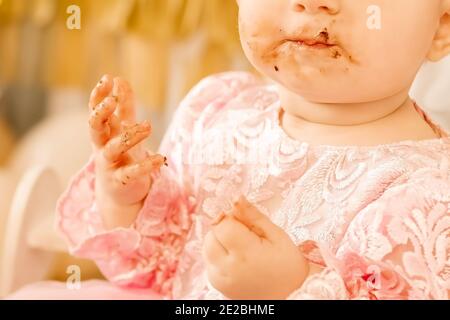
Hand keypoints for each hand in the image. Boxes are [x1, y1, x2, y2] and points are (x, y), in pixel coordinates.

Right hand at [88, 75, 165, 228]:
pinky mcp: (121, 181)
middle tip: (112, 101)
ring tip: (148, 126)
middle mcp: (102, 147)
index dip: (99, 96)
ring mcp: (109, 165)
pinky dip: (146, 165)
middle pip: (94, 128)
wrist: (118, 193)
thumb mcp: (122, 129)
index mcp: (104, 132)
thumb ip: (123, 106)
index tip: (107, 79)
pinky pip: (131, 173)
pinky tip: (160, 158)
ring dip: (129, 136)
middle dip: (100, 113)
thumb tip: (119, 79)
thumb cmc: (121, 156)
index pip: (96, 111)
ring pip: (113, 149)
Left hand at [203, 197, 308, 299]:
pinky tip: (237, 259)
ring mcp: (219, 279)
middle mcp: (227, 268)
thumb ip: (253, 216)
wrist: (289, 297)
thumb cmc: (287, 266)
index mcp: (245, 254)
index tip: (246, 222)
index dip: (232, 217)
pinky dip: (219, 254)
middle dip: (224, 228)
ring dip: (220, 240)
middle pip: (211, 234)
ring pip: (207, 246)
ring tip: (241, 247)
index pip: (222, 224)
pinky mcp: (216, 284)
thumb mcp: (277, 236)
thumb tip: (236, 198)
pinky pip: (209, 260)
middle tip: (246, 235)